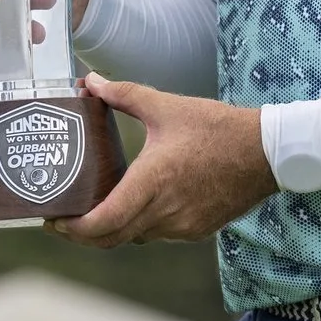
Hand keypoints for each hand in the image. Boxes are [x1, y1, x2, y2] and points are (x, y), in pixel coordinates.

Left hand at [51, 73, 275, 246]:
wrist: (267, 153)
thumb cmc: (217, 128)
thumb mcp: (166, 106)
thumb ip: (124, 94)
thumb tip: (91, 81)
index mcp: (151, 183)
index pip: (102, 223)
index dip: (73, 228)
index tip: (53, 219)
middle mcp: (164, 213)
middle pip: (111, 239)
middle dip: (83, 233)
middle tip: (62, 217)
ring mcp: (182, 227)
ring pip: (134, 238)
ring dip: (112, 228)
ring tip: (94, 207)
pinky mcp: (197, 230)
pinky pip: (157, 234)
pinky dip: (140, 224)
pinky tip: (135, 203)